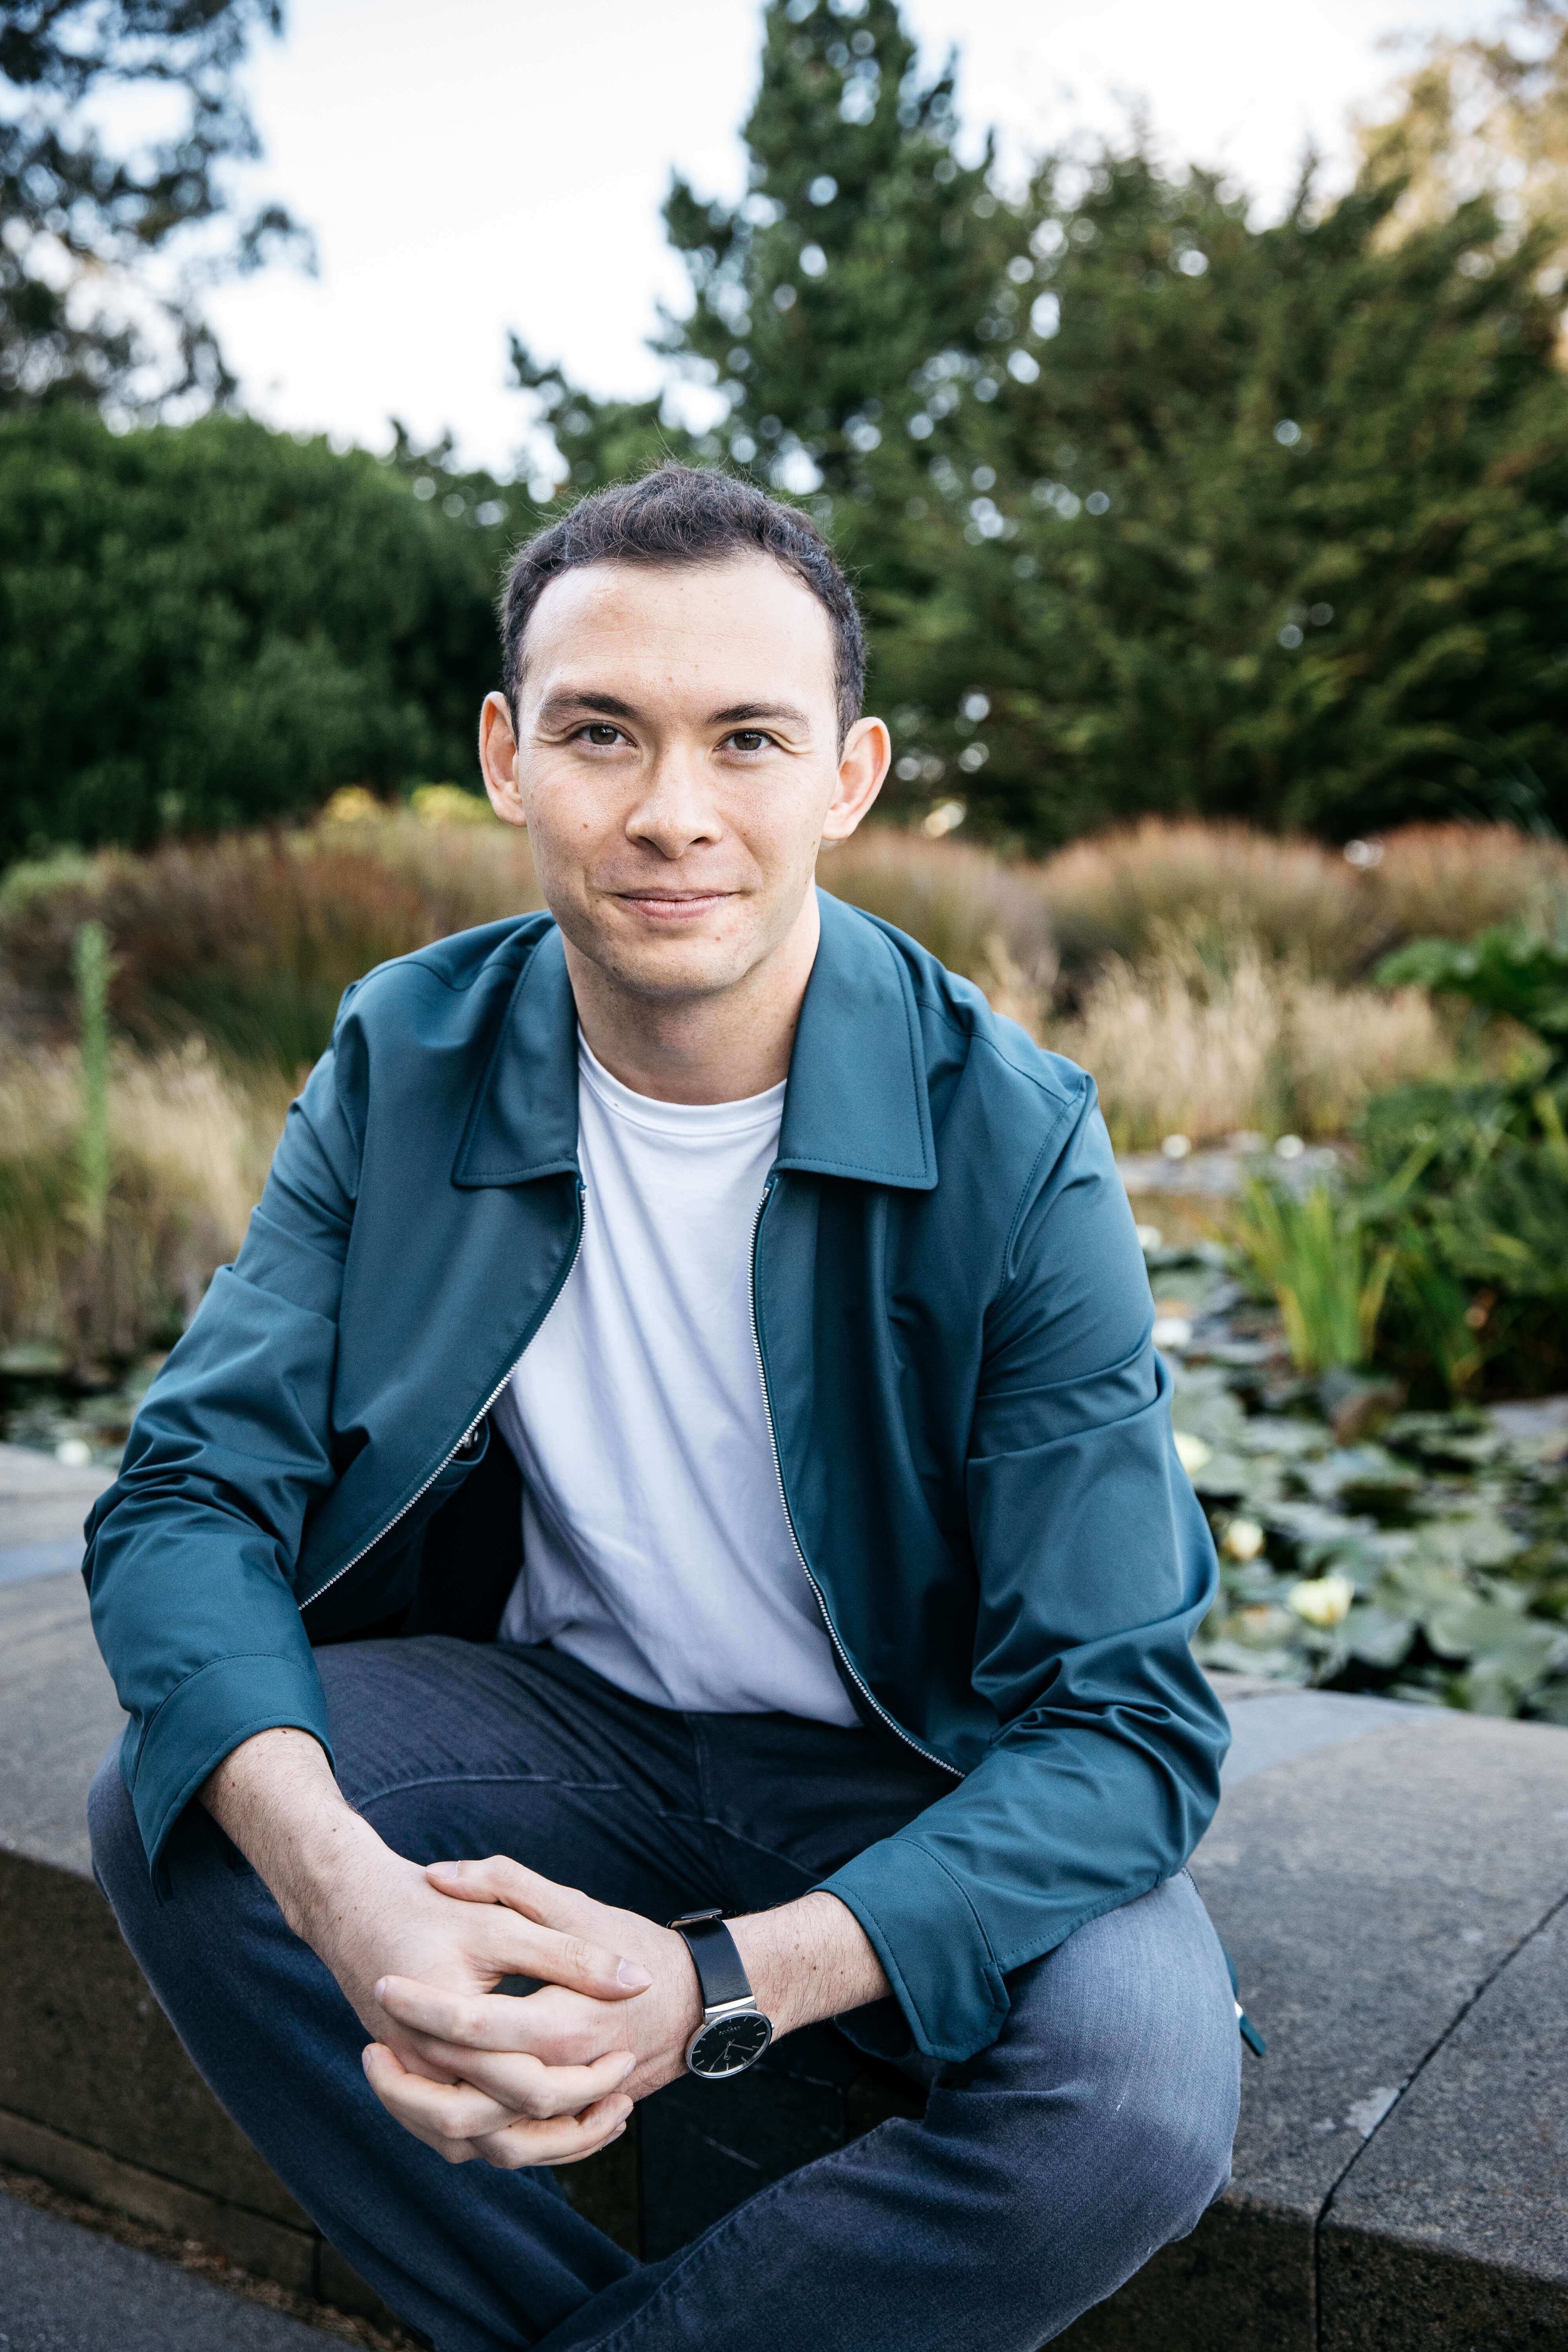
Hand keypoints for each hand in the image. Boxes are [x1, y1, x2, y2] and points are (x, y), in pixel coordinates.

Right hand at [201, 1731, 650, 2169]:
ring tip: (596, 2119)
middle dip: (572, 2126)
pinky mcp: (411, 2084)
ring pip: (481, 2148)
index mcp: (456, 2034)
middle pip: (509, 2133)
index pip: (533, 2088)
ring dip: (541, 2146)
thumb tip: (640, 1982)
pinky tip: (545, 2115)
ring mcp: (414, 2084)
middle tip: (620, 2100)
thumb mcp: (507, 1922)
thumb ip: (571, 1956)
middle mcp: (429, 2071)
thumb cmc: (429, 1908)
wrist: (350, 1907)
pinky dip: (504, 2135)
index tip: (627, 2055)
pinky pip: (459, 2136)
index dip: (590, 2081)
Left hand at [367, 1856, 704, 2167]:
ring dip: (429, 2119)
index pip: (475, 2029)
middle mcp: (565, 2075)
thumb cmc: (636, 1943)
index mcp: (564, 2021)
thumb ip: (505, 1881)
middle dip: (409, 2085)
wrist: (699, 2000)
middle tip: (370, 2047)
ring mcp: (567, 2106)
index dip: (422, 2006)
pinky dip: (465, 2132)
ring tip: (391, 2076)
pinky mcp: (567, 2120)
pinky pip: (507, 2146)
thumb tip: (439, 1873)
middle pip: (469, 2105)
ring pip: (484, 2143)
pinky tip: (431, 2096)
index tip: (383, 1984)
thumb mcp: (573, 1902)